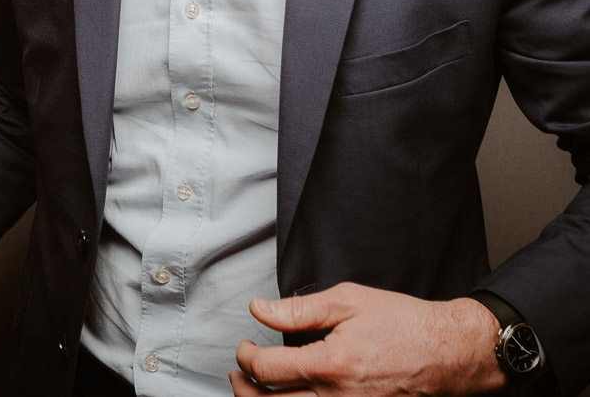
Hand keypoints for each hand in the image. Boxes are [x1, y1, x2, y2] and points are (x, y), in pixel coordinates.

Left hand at [230, 282, 505, 395]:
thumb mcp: (349, 302)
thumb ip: (298, 309)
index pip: (268, 370)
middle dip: (245, 389)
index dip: (247, 357)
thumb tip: (259, 310)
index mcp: (331, 365)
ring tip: (255, 389)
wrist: (452, 352)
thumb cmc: (405, 324)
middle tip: (238, 373)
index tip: (246, 346)